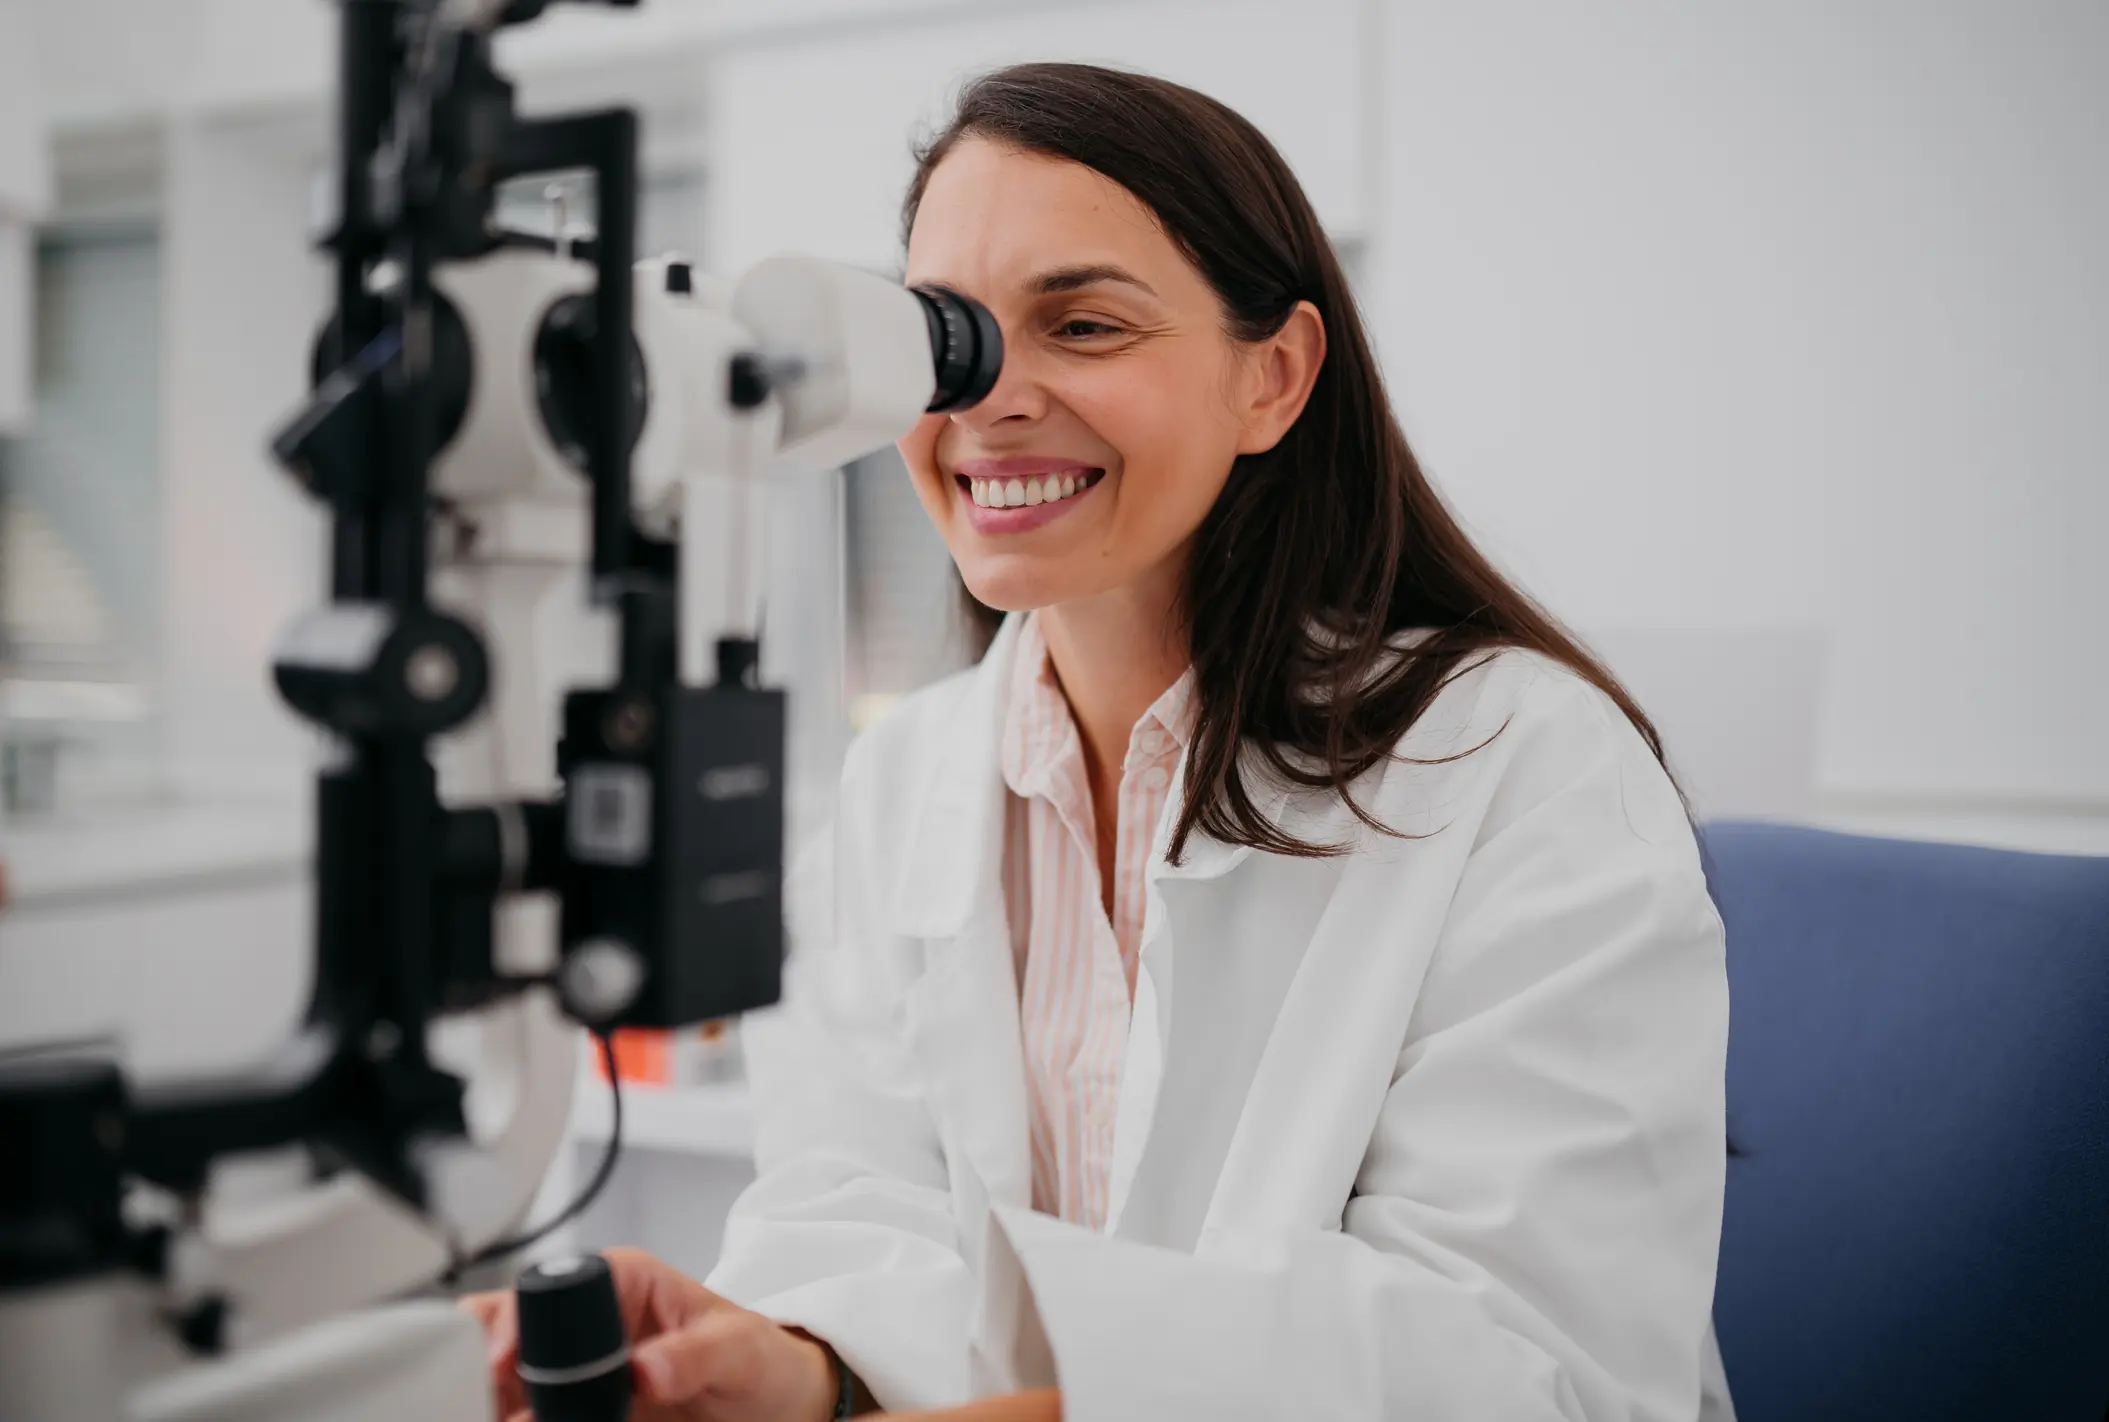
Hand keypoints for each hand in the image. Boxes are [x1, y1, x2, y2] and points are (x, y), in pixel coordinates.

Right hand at [460, 1247, 838, 1421]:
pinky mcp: (573, 1405)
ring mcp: (576, 1365)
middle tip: (493, 1404)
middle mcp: (590, 1317)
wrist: (771, 1406)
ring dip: (493, 1399)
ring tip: (501, 1418)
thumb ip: (696, 1355)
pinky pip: (524, 1408)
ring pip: (502, 1373)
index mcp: (624, 1279)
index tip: (506, 1367)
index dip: (519, 1325)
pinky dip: (513, 1415)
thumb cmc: (758, 1360)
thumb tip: (648, 1368)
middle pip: (506, 1325)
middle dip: (487, 1366)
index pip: (553, 1289)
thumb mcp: (740, 1351)